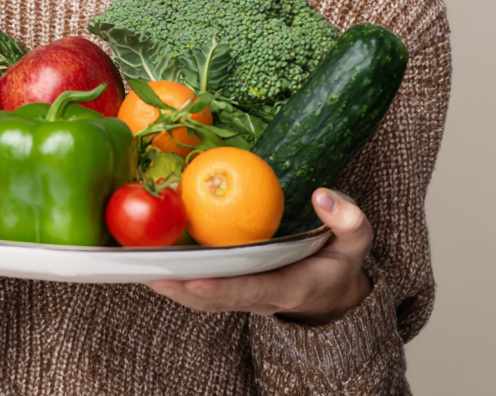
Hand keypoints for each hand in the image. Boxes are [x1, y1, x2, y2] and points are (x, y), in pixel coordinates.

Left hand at [148, 189, 372, 322]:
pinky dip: (176, 276)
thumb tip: (322, 195)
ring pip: (200, 297)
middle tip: (151, 274)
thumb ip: (348, 220)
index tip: (194, 280)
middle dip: (182, 289)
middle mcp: (260, 296)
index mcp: (289, 286)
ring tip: (140, 266)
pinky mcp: (231, 286)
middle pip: (214, 299)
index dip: (221, 288)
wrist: (332, 293)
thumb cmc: (339, 261)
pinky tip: (152, 257)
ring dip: (172, 285)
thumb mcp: (355, 241)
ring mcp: (243, 294)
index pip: (250, 290)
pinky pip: (200, 285)